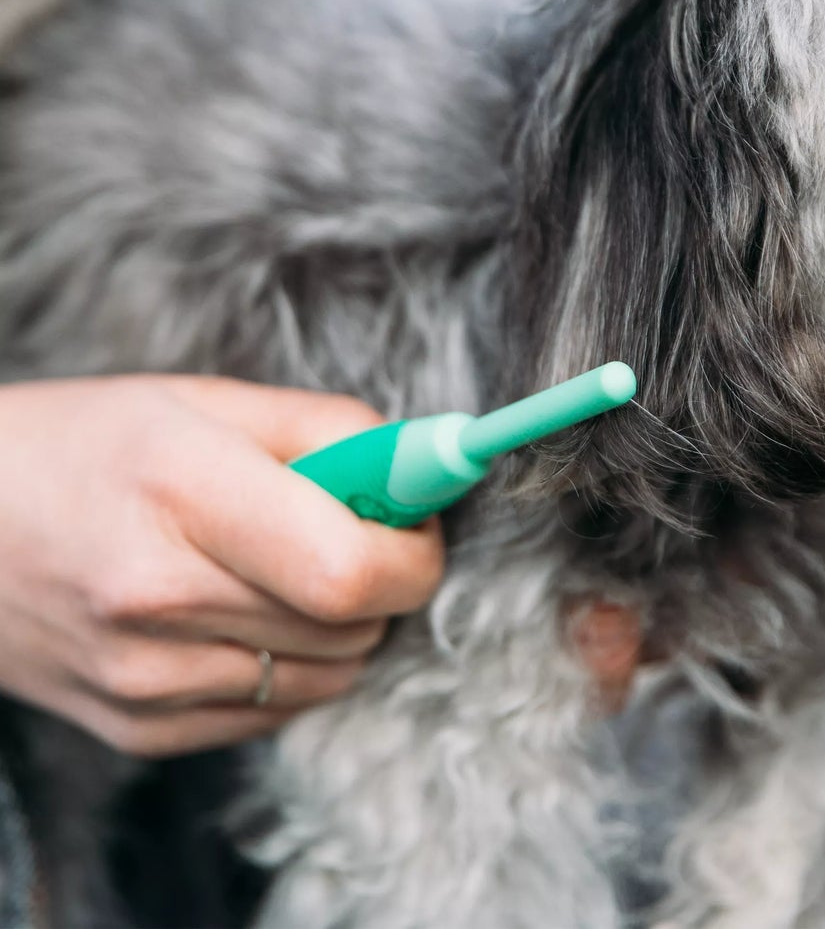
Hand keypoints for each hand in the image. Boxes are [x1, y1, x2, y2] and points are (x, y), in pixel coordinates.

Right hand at [0, 375, 445, 755]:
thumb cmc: (89, 445)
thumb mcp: (208, 402)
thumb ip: (333, 429)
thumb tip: (428, 467)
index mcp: (183, 493)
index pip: (349, 572)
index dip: (413, 554)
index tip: (417, 524)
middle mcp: (157, 599)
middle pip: (352, 627)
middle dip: (385, 580)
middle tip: (351, 531)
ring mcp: (141, 678)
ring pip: (330, 676)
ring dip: (343, 626)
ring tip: (289, 568)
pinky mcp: (137, 729)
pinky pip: (278, 712)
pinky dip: (293, 665)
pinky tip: (245, 613)